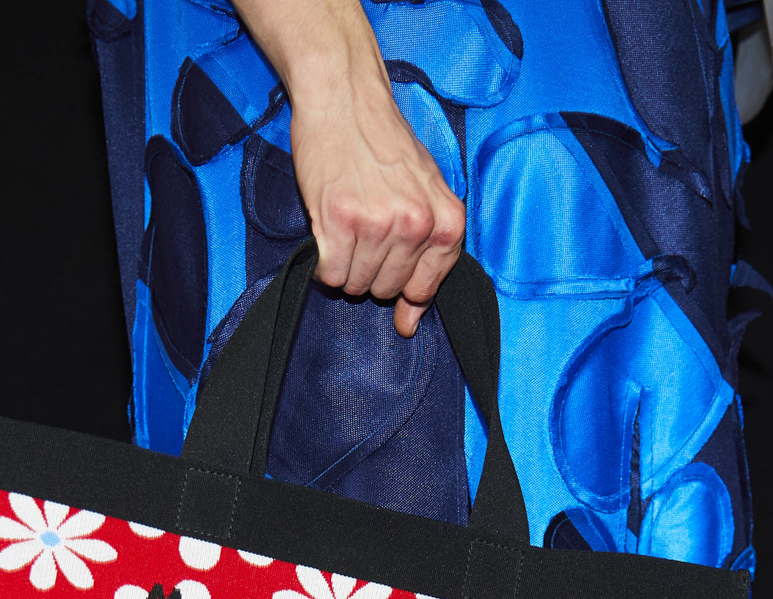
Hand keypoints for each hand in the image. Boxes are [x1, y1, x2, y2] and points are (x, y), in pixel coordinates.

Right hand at [290, 81, 463, 336]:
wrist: (347, 100)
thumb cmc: (385, 144)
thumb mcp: (427, 192)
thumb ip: (427, 255)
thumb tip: (409, 323)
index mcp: (446, 220)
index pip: (425, 288)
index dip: (404, 288)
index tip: (391, 274)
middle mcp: (416, 224)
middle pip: (388, 289)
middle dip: (372, 270)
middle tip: (365, 230)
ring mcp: (378, 223)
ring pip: (356, 284)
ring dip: (346, 265)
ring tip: (347, 226)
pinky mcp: (339, 220)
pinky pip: (331, 273)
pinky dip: (325, 263)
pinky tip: (329, 232)